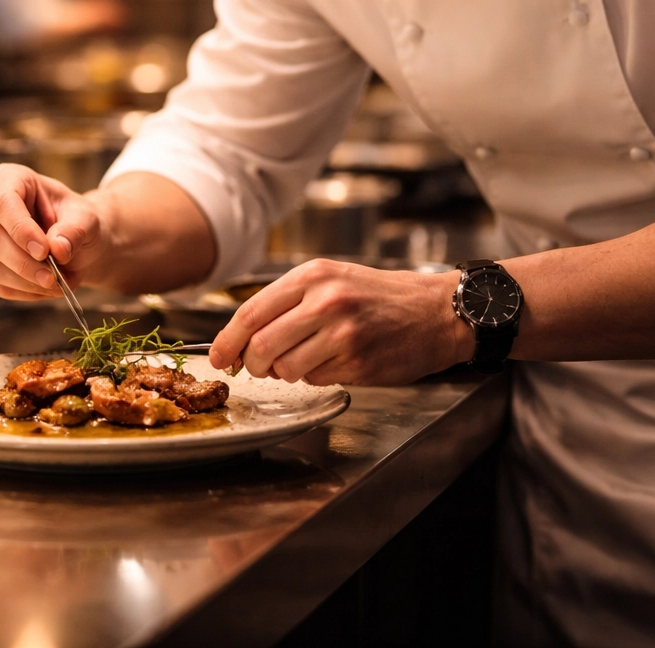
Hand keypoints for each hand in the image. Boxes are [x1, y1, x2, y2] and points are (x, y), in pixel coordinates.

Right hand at [0, 164, 106, 299]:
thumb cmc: (76, 221)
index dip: (20, 229)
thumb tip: (58, 248)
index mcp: (9, 178)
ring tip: (55, 286)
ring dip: (24, 283)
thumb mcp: (86, 218)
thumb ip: (75, 230)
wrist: (73, 241)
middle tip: (53, 279)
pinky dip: (19, 293)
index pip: (2, 202)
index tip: (45, 252)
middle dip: (24, 264)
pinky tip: (42, 291)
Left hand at [208, 259, 470, 385]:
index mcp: (314, 275)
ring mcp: (342, 332)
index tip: (217, 357)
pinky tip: (336, 361)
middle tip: (255, 367)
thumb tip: (242, 339)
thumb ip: (288, 303)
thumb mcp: (333, 280)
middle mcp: (325, 300)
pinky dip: (316, 376)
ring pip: (285, 367)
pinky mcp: (358, 360)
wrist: (437, 311)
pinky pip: (315, 378)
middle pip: (260, 344)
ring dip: (286, 372)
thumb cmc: (381, 297)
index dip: (226, 340)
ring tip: (306, 359)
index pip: (251, 312)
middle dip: (251, 364)